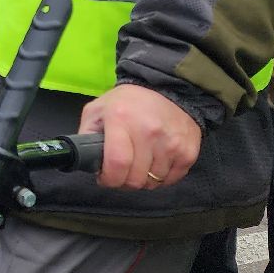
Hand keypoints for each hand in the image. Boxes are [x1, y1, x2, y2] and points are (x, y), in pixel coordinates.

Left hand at [77, 83, 201, 190]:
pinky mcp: (188, 152)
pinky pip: (171, 180)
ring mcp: (171, 143)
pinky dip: (161, 178)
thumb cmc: (128, 103)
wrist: (168, 90)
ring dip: (143, 179)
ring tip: (138, 164)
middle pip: (135, 178)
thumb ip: (86, 134)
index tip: (106, 178)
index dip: (109, 179)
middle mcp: (149, 131)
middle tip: (121, 171)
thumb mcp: (98, 110)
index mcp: (121, 119)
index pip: (117, 163)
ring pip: (153, 182)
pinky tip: (155, 163)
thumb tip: (85, 161)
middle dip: (124, 181)